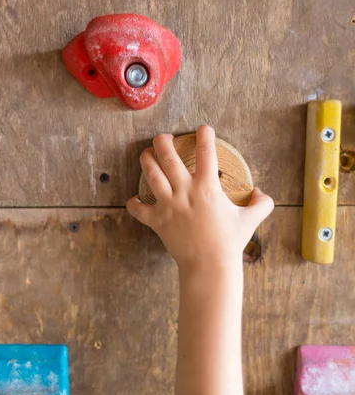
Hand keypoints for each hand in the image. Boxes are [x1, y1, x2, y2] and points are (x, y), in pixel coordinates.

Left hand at [127, 125, 273, 272]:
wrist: (209, 265)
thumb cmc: (230, 242)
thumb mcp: (251, 220)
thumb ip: (261, 204)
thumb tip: (261, 194)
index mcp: (207, 187)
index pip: (206, 152)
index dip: (205, 135)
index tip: (203, 128)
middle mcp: (185, 191)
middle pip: (168, 157)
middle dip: (163, 142)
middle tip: (163, 137)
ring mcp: (168, 205)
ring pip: (151, 175)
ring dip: (147, 161)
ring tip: (147, 154)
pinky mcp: (157, 221)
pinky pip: (139, 210)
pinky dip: (134, 205)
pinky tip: (133, 201)